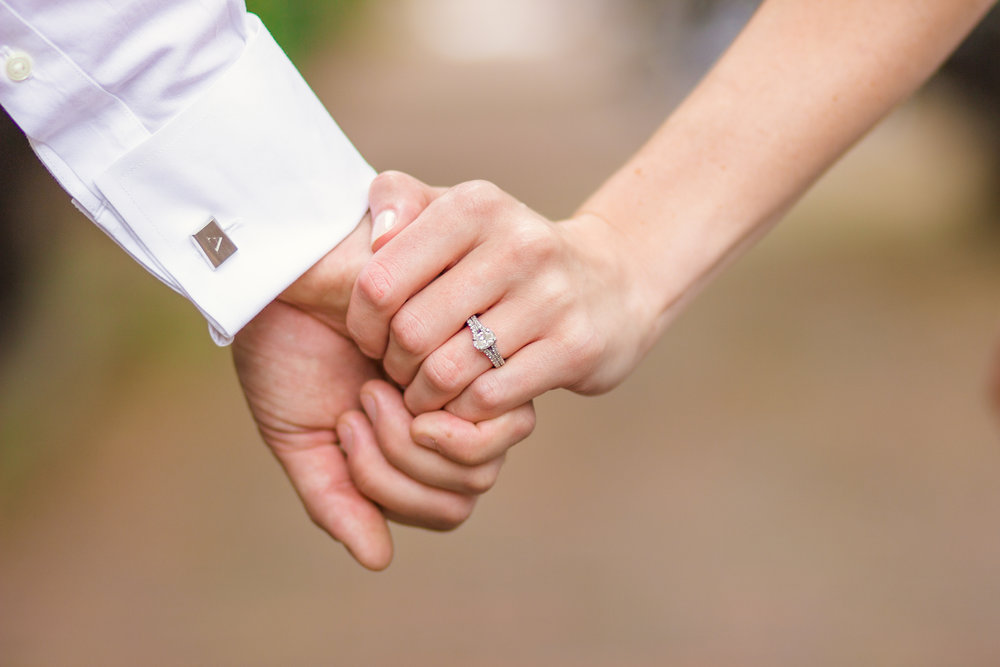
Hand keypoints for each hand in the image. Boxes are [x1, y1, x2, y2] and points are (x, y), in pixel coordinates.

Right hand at [233, 300, 531, 568]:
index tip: (344, 431)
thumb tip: (380, 561)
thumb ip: (338, 501)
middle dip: (397, 466)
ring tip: (373, 388)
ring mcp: (467, 381)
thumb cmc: (288, 351)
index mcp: (416, 439)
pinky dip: (433, 411)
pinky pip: (490, 411)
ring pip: (482, 461)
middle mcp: (450, 414)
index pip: (450, 508)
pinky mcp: (477, 345)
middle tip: (358, 407)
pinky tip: (394, 371)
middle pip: (468, 489)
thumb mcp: (302, 440)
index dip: (396, 491)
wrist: (284, 278)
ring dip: (410, 440)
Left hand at [347, 172, 659, 424]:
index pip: (380, 279)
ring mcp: (551, 297)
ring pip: (446, 372)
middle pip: (411, 332)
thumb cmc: (507, 253)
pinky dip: (464, 411)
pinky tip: (465, 402)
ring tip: (425, 390)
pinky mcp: (574, 347)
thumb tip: (377, 238)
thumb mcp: (457, 212)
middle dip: (392, 363)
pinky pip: (488, 398)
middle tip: (398, 369)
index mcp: (476, 206)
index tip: (371, 336)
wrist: (611, 285)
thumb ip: (399, 200)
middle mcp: (518, 245)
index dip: (361, 321)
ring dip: (423, 394)